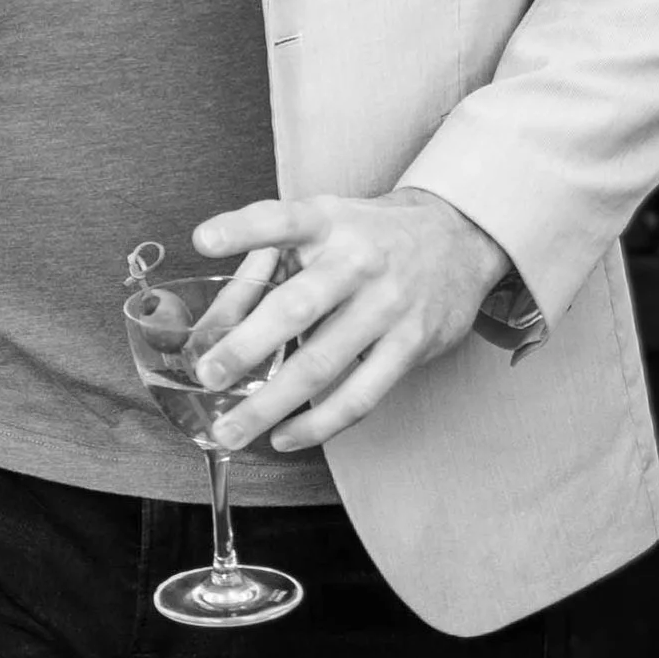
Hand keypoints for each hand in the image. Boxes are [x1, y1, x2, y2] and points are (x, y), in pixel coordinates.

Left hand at [186, 188, 512, 452]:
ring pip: (322, 364)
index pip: (280, 220)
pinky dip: (318, 424)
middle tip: (206, 375)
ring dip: (271, 404)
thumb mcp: (315, 232)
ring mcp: (386, 306)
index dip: (241, 230)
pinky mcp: (410, 345)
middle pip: (295, 308)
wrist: (455, 237)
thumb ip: (258, 271)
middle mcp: (355, 262)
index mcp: (324, 222)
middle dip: (245, 346)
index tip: (203, 240)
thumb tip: (206, 329)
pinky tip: (284, 437)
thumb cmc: (363, 238)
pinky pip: (360, 395)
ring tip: (231, 431)